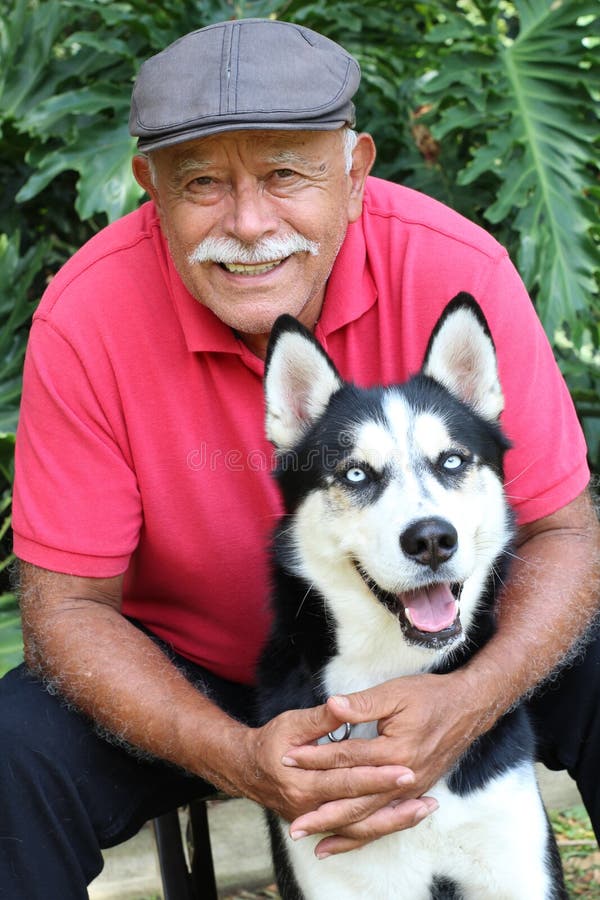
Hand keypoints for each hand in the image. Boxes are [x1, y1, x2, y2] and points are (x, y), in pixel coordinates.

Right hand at [235, 702, 416, 825]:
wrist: (246, 768)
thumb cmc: (270, 741)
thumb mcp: (292, 723)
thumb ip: (321, 719)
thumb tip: (339, 704)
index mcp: (301, 783)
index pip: (346, 780)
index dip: (376, 774)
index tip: (405, 765)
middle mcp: (309, 809)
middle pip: (358, 807)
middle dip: (392, 797)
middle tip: (422, 785)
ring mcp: (316, 820)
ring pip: (361, 827)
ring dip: (394, 819)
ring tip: (425, 808)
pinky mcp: (323, 824)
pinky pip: (357, 832)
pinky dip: (383, 826)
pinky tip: (407, 817)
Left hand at [280, 670, 482, 855]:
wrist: (468, 706)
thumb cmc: (430, 695)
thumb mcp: (395, 692)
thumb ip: (362, 704)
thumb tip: (332, 705)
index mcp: (396, 751)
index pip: (346, 758)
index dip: (315, 758)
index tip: (288, 759)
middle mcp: (405, 778)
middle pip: (357, 802)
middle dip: (324, 815)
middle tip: (295, 826)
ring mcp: (412, 789)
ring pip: (373, 819)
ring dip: (343, 832)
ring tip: (316, 844)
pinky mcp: (416, 792)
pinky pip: (388, 821)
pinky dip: (367, 834)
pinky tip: (348, 841)